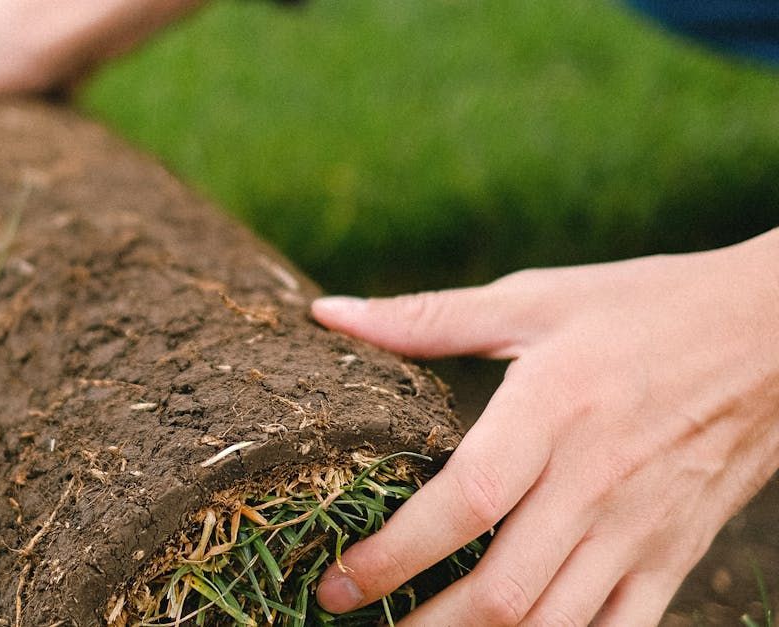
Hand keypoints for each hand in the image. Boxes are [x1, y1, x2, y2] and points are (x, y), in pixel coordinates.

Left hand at [312, 228, 778, 624]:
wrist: (775, 333)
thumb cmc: (645, 309)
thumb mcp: (535, 299)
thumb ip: (427, 317)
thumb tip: (329, 313)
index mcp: (553, 410)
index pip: (466, 503)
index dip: (393, 555)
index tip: (337, 582)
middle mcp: (597, 481)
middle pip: (504, 589)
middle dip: (422, 624)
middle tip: (353, 625)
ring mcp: (641, 528)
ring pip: (554, 624)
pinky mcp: (675, 555)